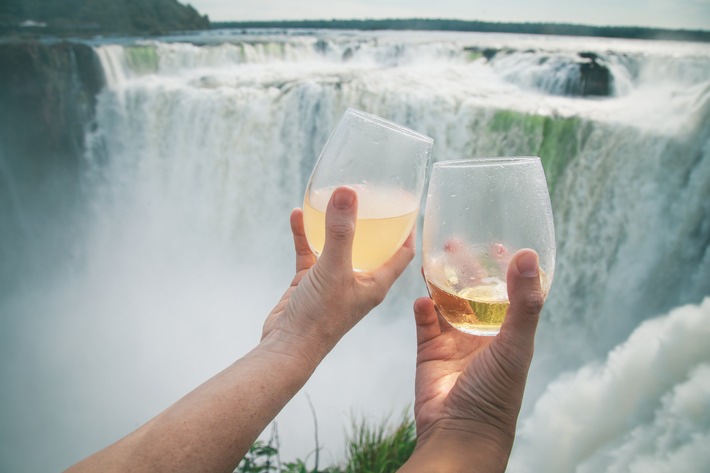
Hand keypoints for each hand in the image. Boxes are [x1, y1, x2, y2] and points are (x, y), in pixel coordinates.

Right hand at [261, 186, 414, 367]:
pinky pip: (310, 251)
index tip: (407, 201)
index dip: (408, 228)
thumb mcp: (334, 269)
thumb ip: (340, 231)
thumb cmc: (319, 318)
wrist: (286, 348)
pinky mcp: (310, 283)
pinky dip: (306, 234)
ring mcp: (333, 281)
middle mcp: (358, 281)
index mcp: (376, 282)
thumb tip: (346, 192)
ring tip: (333, 198)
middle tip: (368, 191)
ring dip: (335, 224)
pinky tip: (299, 214)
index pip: (403, 252)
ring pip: (338, 245)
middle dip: (371, 219)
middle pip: (372, 244)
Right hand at [402, 249, 543, 471]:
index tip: (499, 243)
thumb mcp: (516, 345)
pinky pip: (424, 322)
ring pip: (446, 303)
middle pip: (472, 292)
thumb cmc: (497, 393)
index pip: (507, 293)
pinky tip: (421, 300)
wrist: (460, 432)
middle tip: (456, 242)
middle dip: (466, 268)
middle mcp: (481, 334)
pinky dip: (422, 309)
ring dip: (440, 281)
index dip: (504, 269)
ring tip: (435, 258)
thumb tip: (528, 256)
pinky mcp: (429, 351)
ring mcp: (454, 342)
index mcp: (507, 332)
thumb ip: (523, 303)